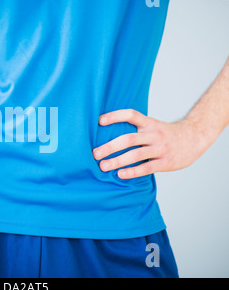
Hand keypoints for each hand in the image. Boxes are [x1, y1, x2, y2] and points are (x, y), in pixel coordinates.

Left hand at [92, 109, 206, 178]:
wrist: (195, 138)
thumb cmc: (166, 134)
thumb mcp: (152, 125)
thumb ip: (136, 130)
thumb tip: (109, 136)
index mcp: (149, 123)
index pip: (131, 115)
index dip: (115, 116)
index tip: (99, 121)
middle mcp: (154, 134)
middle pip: (129, 139)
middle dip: (110, 147)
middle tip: (95, 154)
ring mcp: (160, 148)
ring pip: (135, 155)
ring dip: (117, 161)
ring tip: (103, 166)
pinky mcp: (166, 162)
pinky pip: (146, 168)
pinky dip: (132, 171)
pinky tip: (120, 174)